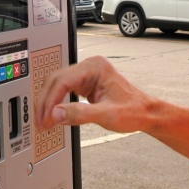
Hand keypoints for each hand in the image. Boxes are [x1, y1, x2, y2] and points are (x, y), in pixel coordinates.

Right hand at [36, 55, 157, 132]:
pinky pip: (65, 89)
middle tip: (42, 122)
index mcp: (95, 67)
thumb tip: (55, 114)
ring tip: (45, 121)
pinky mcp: (87, 83)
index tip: (45, 118)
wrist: (147, 114)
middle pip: (56, 80)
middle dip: (46, 102)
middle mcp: (90, 66)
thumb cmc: (134, 111)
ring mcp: (88, 74)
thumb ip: (79, 114)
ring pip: (58, 84)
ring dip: (49, 102)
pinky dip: (57, 102)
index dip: (50, 101)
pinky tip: (54, 114)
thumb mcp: (107, 115)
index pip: (62, 80)